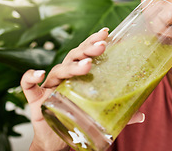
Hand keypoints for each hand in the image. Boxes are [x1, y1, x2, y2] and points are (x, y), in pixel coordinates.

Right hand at [21, 28, 144, 150]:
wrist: (58, 139)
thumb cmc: (79, 119)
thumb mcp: (101, 115)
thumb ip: (120, 114)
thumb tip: (142, 114)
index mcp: (79, 75)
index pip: (87, 53)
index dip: (94, 41)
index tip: (107, 32)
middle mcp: (65, 76)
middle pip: (74, 56)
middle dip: (87, 49)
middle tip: (102, 46)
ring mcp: (50, 86)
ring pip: (58, 69)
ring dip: (72, 66)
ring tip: (87, 65)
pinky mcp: (36, 100)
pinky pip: (29, 86)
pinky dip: (30, 77)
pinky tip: (40, 73)